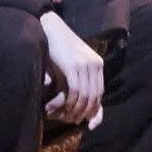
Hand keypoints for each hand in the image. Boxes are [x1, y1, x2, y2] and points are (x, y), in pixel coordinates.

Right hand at [39, 11, 104, 129]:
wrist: (50, 29)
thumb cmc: (59, 47)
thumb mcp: (74, 62)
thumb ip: (80, 77)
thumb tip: (80, 98)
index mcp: (97, 63)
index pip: (100, 91)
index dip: (96, 108)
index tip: (91, 122)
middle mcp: (94, 64)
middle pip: (95, 95)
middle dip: (87, 111)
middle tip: (77, 121)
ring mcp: (85, 65)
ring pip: (85, 95)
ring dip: (78, 109)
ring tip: (70, 117)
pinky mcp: (73, 66)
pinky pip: (75, 90)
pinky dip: (71, 102)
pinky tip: (66, 108)